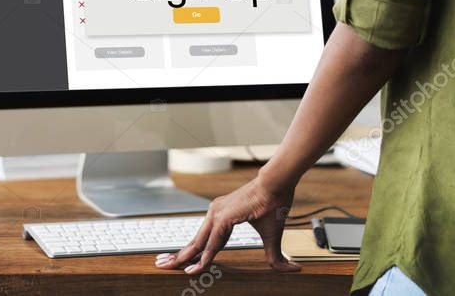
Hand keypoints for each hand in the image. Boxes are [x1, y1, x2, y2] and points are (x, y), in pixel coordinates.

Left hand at [155, 177, 300, 274]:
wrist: (278, 185)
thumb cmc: (274, 204)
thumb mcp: (272, 237)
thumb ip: (275, 256)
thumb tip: (292, 270)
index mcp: (222, 216)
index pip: (204, 240)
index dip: (192, 254)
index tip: (181, 264)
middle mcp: (215, 214)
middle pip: (194, 241)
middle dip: (177, 255)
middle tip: (161, 265)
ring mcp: (217, 214)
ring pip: (198, 242)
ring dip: (184, 257)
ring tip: (170, 267)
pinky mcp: (224, 216)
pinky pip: (212, 241)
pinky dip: (204, 256)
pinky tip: (197, 267)